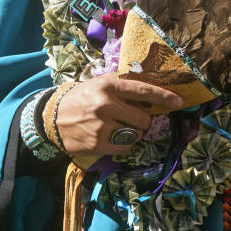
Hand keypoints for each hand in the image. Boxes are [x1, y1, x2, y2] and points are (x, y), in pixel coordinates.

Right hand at [55, 73, 182, 157]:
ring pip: (136, 134)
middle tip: (133, 120)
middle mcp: (106, 104)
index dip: (163, 97)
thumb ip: (122, 85)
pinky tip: (111, 137)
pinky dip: (123, 144)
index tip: (178, 101)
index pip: (143, 90)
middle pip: (143, 118)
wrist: (51, 116)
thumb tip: (150, 88)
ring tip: (119, 128)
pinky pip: (125, 147)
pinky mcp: (98, 143)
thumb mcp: (99, 83)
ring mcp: (102, 125)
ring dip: (133, 133)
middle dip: (143, 121)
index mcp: (109, 86)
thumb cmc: (81, 98)